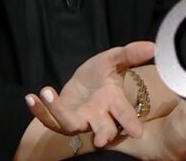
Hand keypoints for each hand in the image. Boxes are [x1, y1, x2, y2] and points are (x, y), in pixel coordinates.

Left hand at [24, 41, 154, 147]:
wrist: (84, 84)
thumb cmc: (102, 73)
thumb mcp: (114, 59)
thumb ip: (131, 54)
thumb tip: (154, 46)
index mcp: (114, 102)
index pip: (125, 113)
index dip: (131, 123)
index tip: (137, 132)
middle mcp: (98, 115)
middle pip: (103, 129)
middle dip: (103, 135)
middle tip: (101, 140)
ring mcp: (79, 120)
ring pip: (70, 125)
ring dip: (58, 112)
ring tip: (48, 92)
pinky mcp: (60, 120)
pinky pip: (49, 119)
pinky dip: (39, 110)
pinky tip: (31, 97)